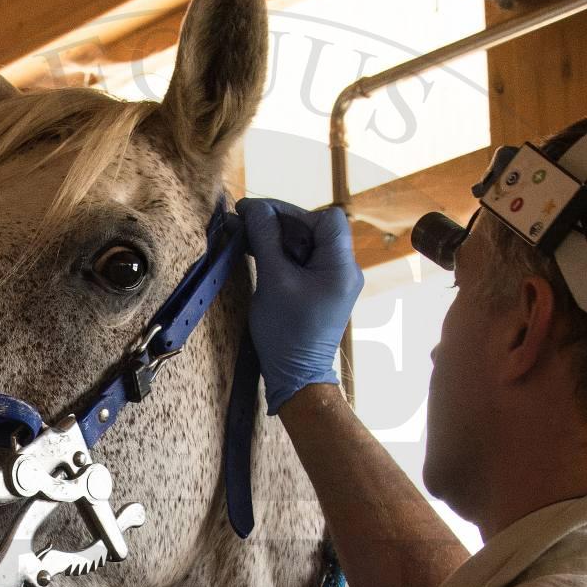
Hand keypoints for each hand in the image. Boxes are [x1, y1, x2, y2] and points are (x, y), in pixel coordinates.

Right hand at [237, 197, 363, 413]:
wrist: (296, 378)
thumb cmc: (286, 334)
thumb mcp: (273, 281)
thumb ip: (266, 240)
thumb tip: (254, 208)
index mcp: (341, 267)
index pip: (326, 219)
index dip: (292, 211)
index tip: (258, 214)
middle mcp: (344, 270)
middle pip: (314, 229)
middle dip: (279, 222)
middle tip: (243, 220)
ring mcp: (333, 281)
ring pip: (305, 244)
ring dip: (275, 237)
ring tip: (242, 235)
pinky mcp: (320, 290)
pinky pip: (302, 262)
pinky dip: (280, 254)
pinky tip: (255, 250)